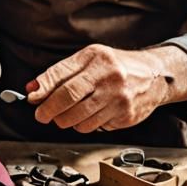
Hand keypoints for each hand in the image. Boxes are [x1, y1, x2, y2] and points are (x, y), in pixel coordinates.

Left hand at [25, 44, 186, 133]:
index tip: (32, 99)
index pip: (64, 78)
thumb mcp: (89, 59)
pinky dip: (86, 125)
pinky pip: (95, 127)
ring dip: (67, 121)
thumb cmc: (116, 66)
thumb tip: (33, 89)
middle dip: (50, 111)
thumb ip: (60, 73)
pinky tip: (91, 114)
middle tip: (42, 115)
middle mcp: (110, 77)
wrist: (154, 76)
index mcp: (98, 58)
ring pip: (80, 120)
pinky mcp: (127, 117)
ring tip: (68, 114)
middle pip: (69, 100)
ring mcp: (120, 99)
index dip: (44, 91)